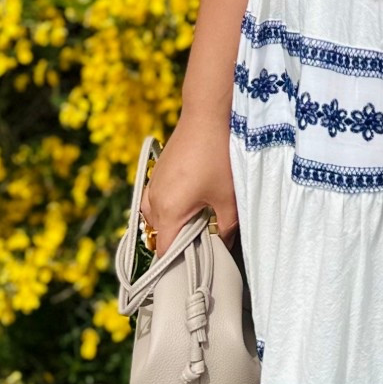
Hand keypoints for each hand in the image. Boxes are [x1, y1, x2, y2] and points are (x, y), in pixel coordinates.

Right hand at [140, 115, 238, 259]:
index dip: (178, 265)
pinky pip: (156, 201)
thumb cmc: (219, 156)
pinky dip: (169, 208)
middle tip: (203, 245)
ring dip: (173, 224)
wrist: (208, 114)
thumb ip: (226, 229)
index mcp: (167, 210)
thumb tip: (224, 247)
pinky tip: (192, 203)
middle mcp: (153, 200)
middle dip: (178, 244)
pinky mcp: (158, 172)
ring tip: (199, 223)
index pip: (164, 252)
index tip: (195, 269)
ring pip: (156, 218)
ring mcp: (153, 184)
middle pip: (159, 236)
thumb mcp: (229, 198)